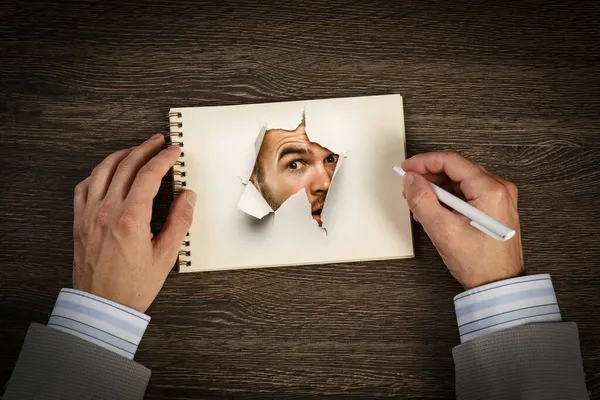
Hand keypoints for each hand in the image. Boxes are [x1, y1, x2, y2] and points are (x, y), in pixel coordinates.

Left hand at [72, 134, 195, 311]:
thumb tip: (187, 197)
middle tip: (157, 142)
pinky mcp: (80, 222)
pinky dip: (97, 173)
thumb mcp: (166, 256)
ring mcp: (90, 215)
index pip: (148, 175)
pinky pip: (84, 187)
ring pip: (103, 171)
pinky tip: (106, 173)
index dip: (163, 158)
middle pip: (126, 166)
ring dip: (121, 156)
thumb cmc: (132, 286)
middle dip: (144, 149)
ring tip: (135, 150)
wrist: (102, 306)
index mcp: (130, 218)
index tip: (173, 151)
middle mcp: (107, 211)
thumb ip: (179, 222)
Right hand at [401, 152, 522, 289]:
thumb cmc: (480, 264)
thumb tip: (411, 180)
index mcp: (491, 190)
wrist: (498, 286)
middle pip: (456, 169)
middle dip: (429, 176)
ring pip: (460, 181)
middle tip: (410, 186)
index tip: (408, 168)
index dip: (425, 162)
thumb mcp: (442, 230)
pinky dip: (448, 198)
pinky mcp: (495, 209)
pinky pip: (467, 193)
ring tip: (419, 200)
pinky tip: (434, 209)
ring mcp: (499, 199)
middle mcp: (500, 189)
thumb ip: (422, 200)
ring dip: (437, 188)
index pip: (452, 161)